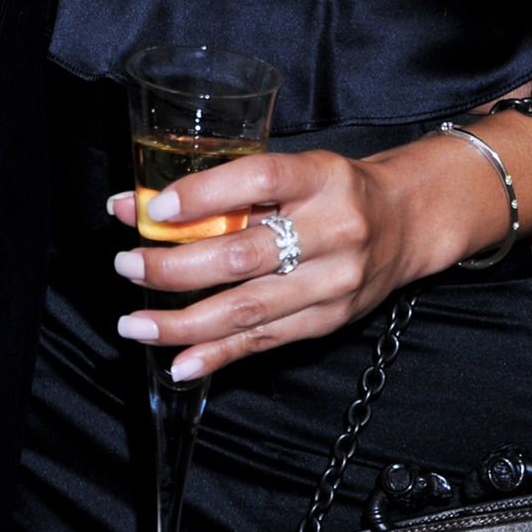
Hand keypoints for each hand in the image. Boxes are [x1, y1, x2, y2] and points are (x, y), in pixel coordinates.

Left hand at [109, 147, 407, 382]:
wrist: (405, 221)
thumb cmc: (334, 188)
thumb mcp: (296, 169)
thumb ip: (232, 187)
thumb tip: (146, 204)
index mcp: (320, 177)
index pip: (258, 180)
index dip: (204, 195)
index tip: (155, 208)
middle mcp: (332, 229)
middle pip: (243, 256)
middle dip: (175, 266)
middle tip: (126, 264)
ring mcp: (333, 283)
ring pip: (247, 309)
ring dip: (183, 321)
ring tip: (135, 324)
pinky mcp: (328, 321)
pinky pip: (264, 341)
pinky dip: (218, 354)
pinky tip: (179, 362)